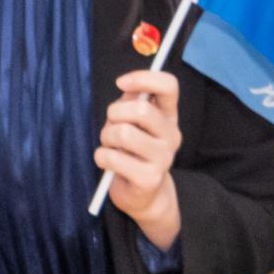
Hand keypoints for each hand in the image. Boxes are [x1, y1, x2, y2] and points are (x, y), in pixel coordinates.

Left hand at [97, 68, 185, 249]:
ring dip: (106, 137)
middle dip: (114, 113)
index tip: (120, 83)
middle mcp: (171, 135)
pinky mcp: (150, 179)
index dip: (143, 78)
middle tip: (110, 124)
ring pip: (124, 133)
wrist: (142, 195)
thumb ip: (131, 103)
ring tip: (109, 145)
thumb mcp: (132, 122)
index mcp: (168, 116)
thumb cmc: (131, 151)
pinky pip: (113, 158)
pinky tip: (107, 162)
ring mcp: (164, 158)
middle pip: (141, 109)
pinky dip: (101, 157)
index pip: (169, 85)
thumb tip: (127, 90)